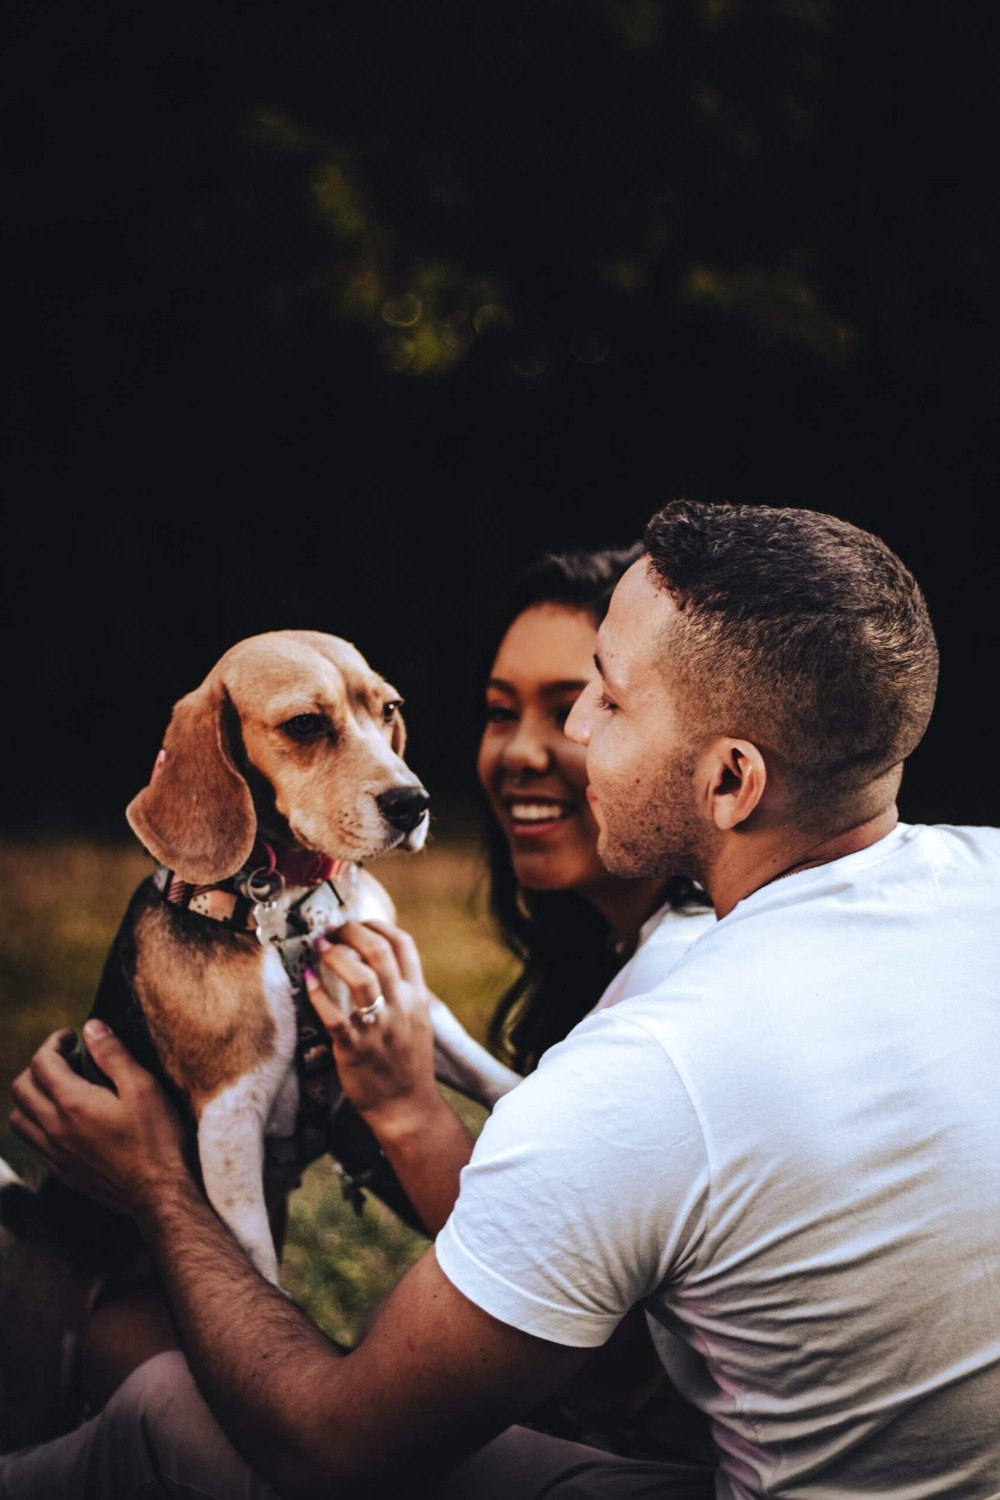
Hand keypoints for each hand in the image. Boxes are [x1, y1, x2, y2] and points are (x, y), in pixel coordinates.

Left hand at [9, 1021, 189, 1218]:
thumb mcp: (143, 1087)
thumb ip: (113, 1054)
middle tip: (68, 1060)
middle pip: (21, 1088)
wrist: (158, 1192)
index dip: (54, 1042)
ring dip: (32, 1096)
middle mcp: (54, 1128)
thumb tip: (91, 1027)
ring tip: (60, 1089)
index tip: (73, 1037)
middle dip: (39, 1066)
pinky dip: (38, 1123)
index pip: (41, 1062)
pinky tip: (66, 1120)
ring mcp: (55, 1153)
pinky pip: (32, 1142)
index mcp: (73, 1103)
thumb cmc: (156, 1138)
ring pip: (18, 1118)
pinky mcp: (61, 1171)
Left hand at [305, 920, 438, 1129]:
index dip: (377, 925)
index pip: (403, 945)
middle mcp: (400, 1006)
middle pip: (379, 951)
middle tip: (332, 931)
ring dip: (335, 955)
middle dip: (351, 932)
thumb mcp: (416, 1018)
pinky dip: (317, 994)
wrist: (406, 1106)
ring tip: (320, 947)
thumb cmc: (407, 1061)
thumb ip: (402, 990)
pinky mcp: (355, 1048)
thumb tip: (379, 961)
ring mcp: (378, 1027)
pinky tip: (307, 980)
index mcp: (416, 995)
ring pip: (361, 977)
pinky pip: (333, 1016)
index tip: (358, 923)